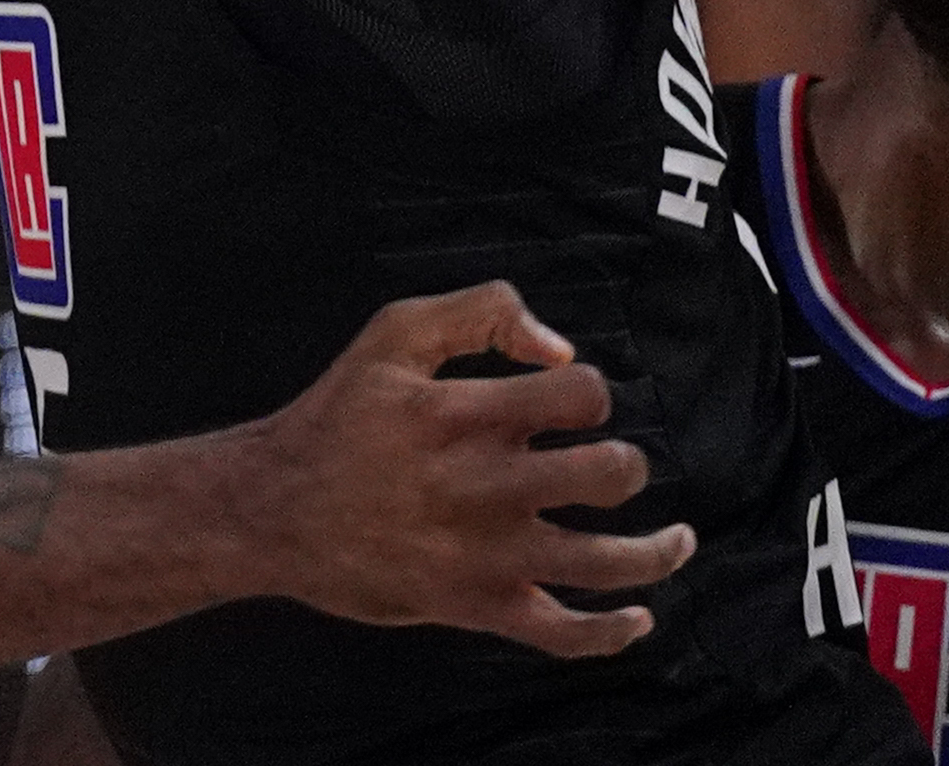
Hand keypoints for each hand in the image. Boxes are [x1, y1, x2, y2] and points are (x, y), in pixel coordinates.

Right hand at [245, 285, 684, 657]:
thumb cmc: (336, 417)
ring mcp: (488, 553)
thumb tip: (560, 348)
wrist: (272, 510)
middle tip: (607, 468)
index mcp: (468, 414)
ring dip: (659, 551)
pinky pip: (566, 634)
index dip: (590, 394)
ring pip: (611, 561)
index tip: (569, 406)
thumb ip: (480, 314)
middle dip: (626, 466)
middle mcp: (487, 485)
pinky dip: (614, 631)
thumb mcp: (391, 334)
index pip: (582, 396)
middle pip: (611, 474)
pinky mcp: (479, 607)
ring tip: (675, 540)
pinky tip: (638, 616)